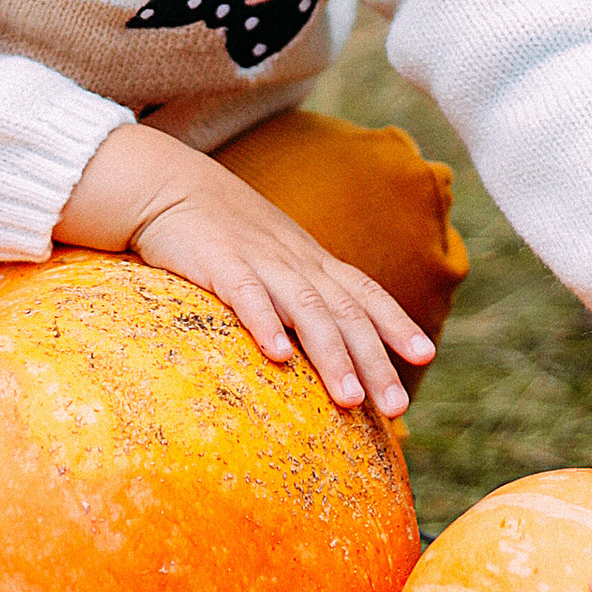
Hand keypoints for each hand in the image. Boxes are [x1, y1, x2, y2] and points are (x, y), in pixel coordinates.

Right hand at [57, 123, 436, 416]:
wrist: (166, 184)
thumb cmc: (221, 232)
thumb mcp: (271, 259)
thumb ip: (298, 294)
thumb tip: (326, 343)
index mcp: (310, 261)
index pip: (364, 292)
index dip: (396, 323)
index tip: (425, 356)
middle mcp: (295, 262)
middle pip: (346, 312)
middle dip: (375, 360)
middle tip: (396, 407)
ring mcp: (260, 261)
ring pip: (307, 310)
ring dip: (332, 356)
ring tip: (351, 398)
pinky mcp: (218, 263)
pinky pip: (246, 295)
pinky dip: (266, 324)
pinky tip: (279, 356)